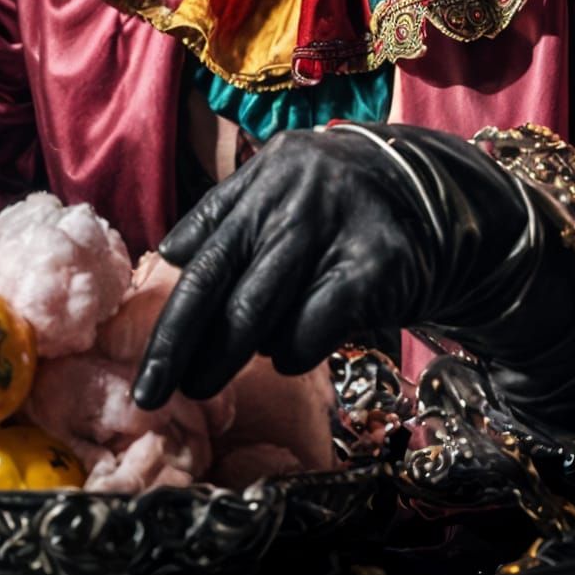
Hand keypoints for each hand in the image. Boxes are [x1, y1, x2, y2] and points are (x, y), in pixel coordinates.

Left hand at [131, 124, 525, 409]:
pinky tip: (288, 352)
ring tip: (212, 378)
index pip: (201, 257)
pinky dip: (292, 350)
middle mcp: (294, 197)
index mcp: (263, 179)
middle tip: (161, 396)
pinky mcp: (374, 265)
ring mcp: (335, 228)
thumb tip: (169, 253)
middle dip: (185, 351)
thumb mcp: (280, 187)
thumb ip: (226, 214)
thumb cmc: (335, 205)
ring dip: (232, 355)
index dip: (169, 322)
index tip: (144, 376)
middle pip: (223, 287)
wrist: (430, 195)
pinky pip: (314, 328)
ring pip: (262, 312)